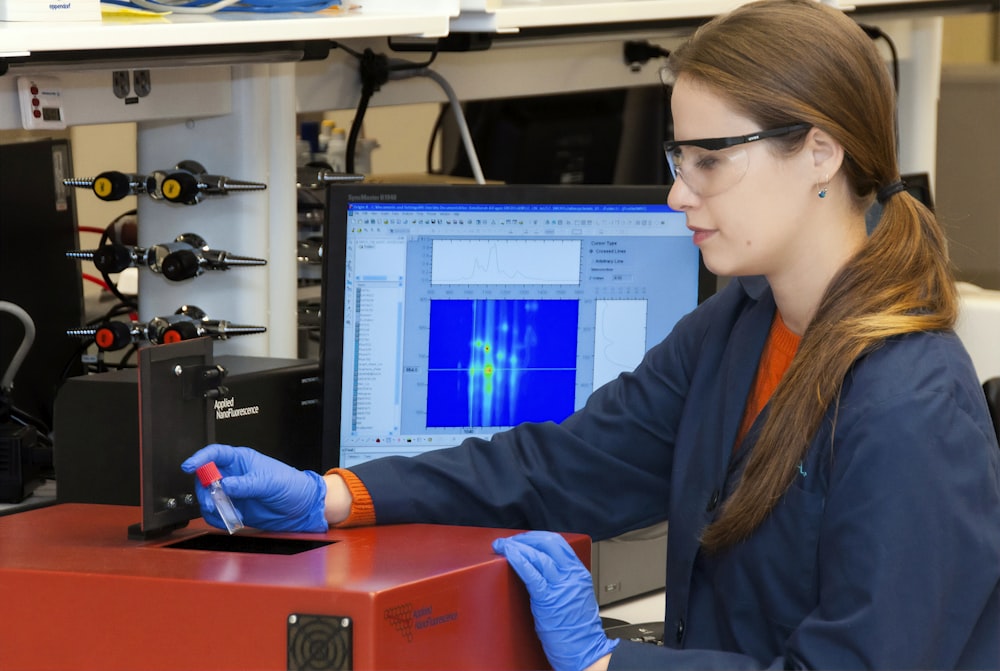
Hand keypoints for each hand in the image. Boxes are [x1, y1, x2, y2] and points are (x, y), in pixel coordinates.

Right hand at [181, 444, 327, 532]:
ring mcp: (234, 492)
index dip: (200, 458)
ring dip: (212, 507)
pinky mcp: (235, 508)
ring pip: (209, 497)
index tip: (189, 466)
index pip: (215, 454)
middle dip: (205, 490)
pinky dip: (218, 519)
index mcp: (242, 460)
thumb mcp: (270, 482)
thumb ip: (246, 484)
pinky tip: (230, 521)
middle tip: (213, 502)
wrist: (302, 507)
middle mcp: (234, 475)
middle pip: (206, 478)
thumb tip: (225, 485)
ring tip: (226, 513)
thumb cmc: (291, 485)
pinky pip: (217, 513)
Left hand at [493, 531, 617, 670]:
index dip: (536, 537)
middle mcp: (571, 575)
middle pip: (547, 542)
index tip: (522, 538)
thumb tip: (541, 569)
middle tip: (509, 541)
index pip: (557, 542)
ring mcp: (560, 586)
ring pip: (537, 554)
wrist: (586, 650)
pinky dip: (518, 561)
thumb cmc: (577, 629)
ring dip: (516, 546)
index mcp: (578, 572)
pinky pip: (531, 574)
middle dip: (525, 538)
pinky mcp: (548, 599)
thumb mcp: (573, 595)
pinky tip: (509, 555)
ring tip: (502, 546)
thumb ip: (561, 580)